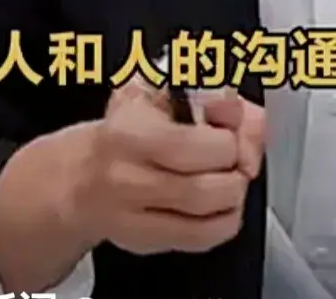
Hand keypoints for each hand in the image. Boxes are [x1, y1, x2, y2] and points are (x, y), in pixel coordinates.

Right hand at [66, 78, 264, 256]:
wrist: (82, 177)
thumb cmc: (127, 128)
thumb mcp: (160, 92)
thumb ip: (213, 98)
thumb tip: (253, 121)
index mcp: (130, 131)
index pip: (193, 145)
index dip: (229, 135)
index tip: (233, 122)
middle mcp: (127, 178)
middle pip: (206, 187)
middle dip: (236, 167)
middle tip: (236, 151)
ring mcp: (133, 216)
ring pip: (208, 218)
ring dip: (233, 194)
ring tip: (228, 174)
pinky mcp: (144, 242)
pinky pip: (201, 239)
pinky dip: (224, 220)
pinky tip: (220, 201)